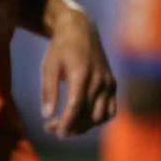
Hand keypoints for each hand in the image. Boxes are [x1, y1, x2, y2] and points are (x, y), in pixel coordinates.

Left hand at [38, 0, 116, 136]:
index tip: (52, 130)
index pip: (76, 107)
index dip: (65, 123)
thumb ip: (48, 91)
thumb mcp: (49, 66)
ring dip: (84, 126)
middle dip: (71, 127)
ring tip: (67, 125)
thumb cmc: (61, 48)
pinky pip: (110, 110)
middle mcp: (99, 80)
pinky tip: (82, 118)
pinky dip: (98, 119)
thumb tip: (46, 115)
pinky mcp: (113, 85)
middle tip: (51, 128)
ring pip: (101, 116)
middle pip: (88, 115)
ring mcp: (109, 83)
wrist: (81, 30)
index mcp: (82, 74)